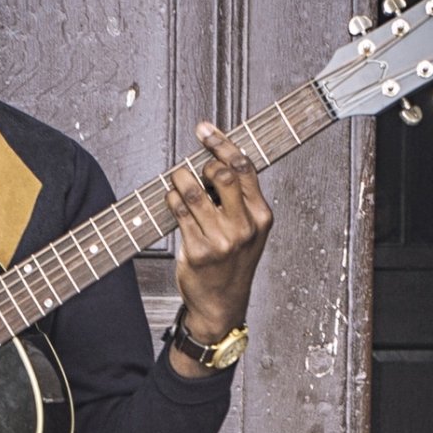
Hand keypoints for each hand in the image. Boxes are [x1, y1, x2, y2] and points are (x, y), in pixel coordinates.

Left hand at [165, 122, 273, 355]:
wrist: (222, 303)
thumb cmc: (233, 261)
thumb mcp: (249, 229)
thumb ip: (240, 197)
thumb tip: (216, 157)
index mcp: (261, 216)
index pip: (243, 168)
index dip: (221, 143)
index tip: (204, 129)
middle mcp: (244, 227)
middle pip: (220, 175)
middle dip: (200, 162)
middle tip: (192, 165)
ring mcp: (221, 240)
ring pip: (194, 191)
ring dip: (179, 177)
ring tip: (177, 178)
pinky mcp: (198, 250)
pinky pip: (178, 212)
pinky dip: (171, 198)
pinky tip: (171, 197)